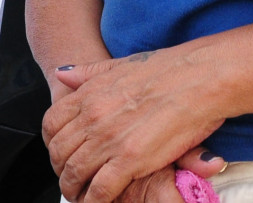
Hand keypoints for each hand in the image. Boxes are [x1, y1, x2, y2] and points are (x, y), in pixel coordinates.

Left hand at [43, 52, 223, 202]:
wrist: (200, 77)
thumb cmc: (169, 70)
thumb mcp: (121, 65)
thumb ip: (89, 73)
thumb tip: (62, 75)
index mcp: (91, 94)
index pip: (52, 125)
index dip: (52, 144)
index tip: (61, 153)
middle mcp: (94, 117)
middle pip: (59, 153)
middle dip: (61, 170)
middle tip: (70, 179)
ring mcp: (110, 139)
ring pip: (74, 174)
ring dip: (74, 189)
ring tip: (80, 195)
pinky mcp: (129, 160)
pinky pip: (100, 190)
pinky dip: (94, 201)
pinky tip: (98, 202)